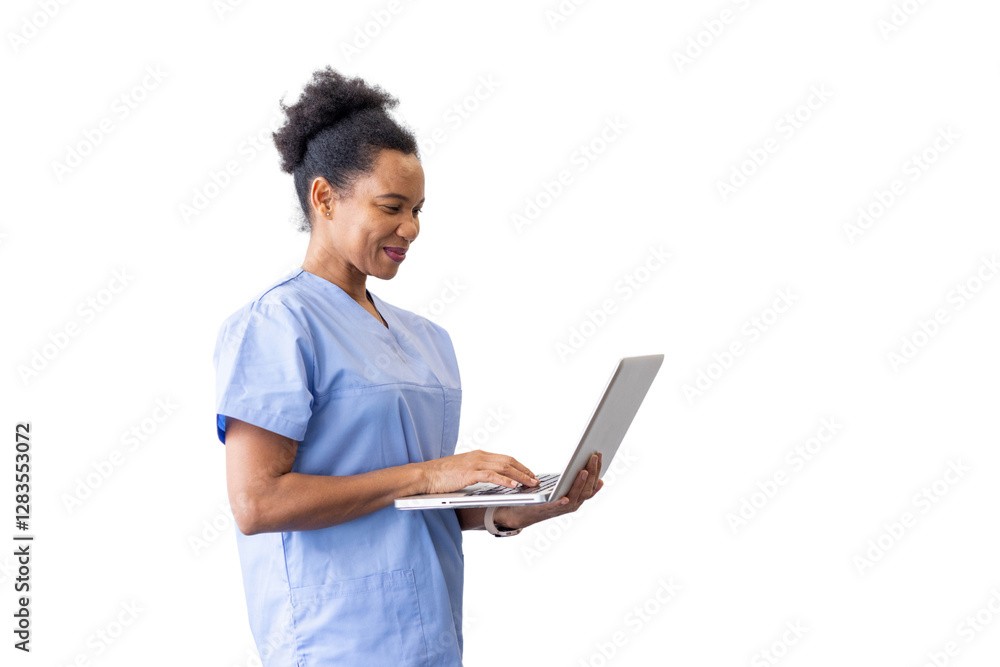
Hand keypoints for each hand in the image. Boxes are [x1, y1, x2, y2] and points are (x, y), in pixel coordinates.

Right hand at [418, 449, 538, 493]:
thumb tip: (489, 480)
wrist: (424, 475)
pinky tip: (514, 486)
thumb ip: (477, 472)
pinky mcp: (469, 473)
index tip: (529, 474)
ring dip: (520, 476)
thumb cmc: (440, 475)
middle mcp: (479, 456)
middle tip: (535, 479)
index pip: (505, 458)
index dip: (520, 466)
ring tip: (531, 484)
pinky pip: (492, 476)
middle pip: (509, 461)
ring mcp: (474, 463)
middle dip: (525, 470)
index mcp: (478, 455)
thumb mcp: (463, 471)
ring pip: (504, 467)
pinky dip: (505, 480)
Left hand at [494, 452, 603, 529]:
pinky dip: (563, 503)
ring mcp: (561, 508)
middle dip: (592, 472)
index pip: (592, 484)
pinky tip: (566, 498)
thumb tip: (581, 461)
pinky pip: (557, 507)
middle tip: (594, 456)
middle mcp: (573, 504)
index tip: (600, 456)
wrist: (520, 513)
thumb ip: (571, 479)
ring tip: (583, 470)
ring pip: (576, 496)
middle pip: (587, 489)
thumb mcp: (560, 486)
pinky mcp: (547, 510)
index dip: (597, 470)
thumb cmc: (541, 497)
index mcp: (577, 497)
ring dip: (580, 483)